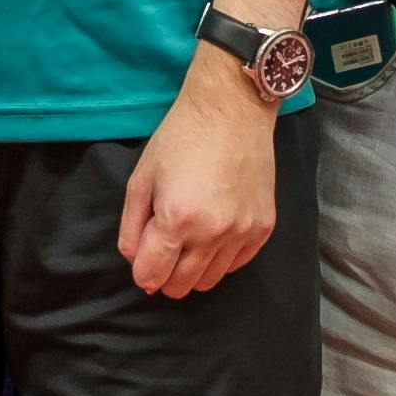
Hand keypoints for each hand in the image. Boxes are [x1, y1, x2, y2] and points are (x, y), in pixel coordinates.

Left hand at [116, 60, 277, 296]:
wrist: (231, 110)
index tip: (143, 261)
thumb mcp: (141, 178)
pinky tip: (212, 236)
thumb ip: (132, 226)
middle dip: (165, 277)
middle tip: (162, 255)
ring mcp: (242, 232)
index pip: (152, 275)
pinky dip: (220, 260)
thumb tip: (135, 260)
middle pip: (181, 285)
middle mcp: (213, 232)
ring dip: (192, 271)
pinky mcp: (263, 227)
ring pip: (210, 280)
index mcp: (177, 219)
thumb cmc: (181, 138)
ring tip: (187, 243)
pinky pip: (236, 265)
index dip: (142, 273)